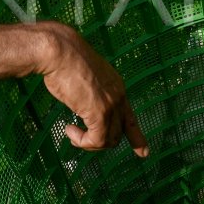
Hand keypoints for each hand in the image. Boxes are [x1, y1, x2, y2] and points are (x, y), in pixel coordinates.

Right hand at [40, 24, 148, 157]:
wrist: (59, 51)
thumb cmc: (64, 61)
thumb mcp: (84, 79)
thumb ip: (89, 95)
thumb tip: (82, 105)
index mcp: (116, 87)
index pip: (130, 118)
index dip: (137, 137)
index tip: (144, 153)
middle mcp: (119, 96)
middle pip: (118, 133)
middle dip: (99, 141)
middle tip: (77, 135)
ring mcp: (111, 104)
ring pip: (109, 140)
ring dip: (88, 142)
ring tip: (72, 133)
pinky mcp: (100, 112)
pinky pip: (97, 140)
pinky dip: (83, 142)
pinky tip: (70, 130)